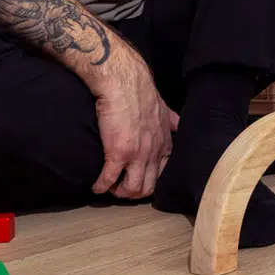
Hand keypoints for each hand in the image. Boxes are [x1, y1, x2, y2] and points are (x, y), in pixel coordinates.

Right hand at [92, 45, 179, 197]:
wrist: (124, 82)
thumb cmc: (141, 92)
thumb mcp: (164, 108)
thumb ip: (172, 120)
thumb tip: (178, 124)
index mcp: (165, 144)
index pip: (163, 175)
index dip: (150, 181)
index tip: (137, 179)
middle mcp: (154, 153)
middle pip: (148, 187)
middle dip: (134, 193)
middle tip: (121, 187)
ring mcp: (137, 155)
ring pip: (132, 189)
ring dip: (119, 193)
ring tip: (109, 188)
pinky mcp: (118, 154)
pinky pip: (108, 180)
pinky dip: (101, 187)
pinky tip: (96, 186)